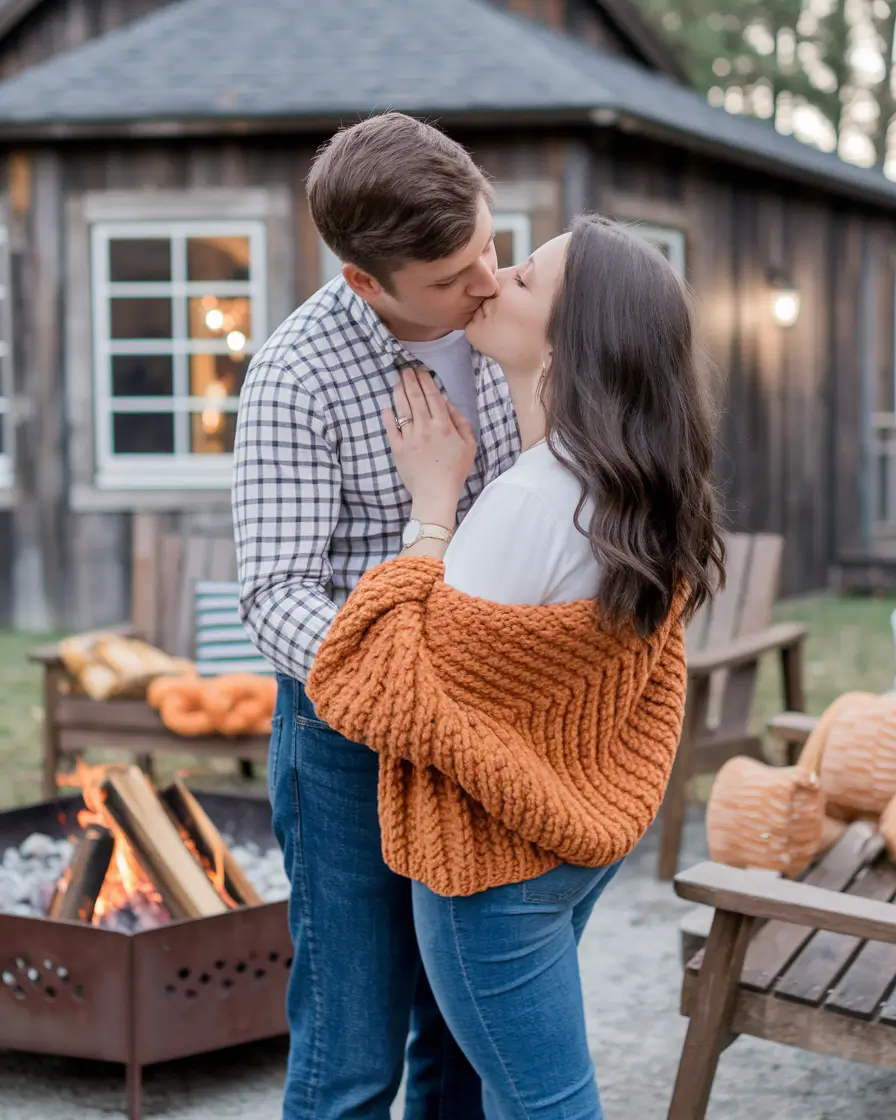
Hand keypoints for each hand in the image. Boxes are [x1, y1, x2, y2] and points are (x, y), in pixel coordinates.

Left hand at [383, 367, 476, 522]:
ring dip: (399, 393)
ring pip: (402, 409)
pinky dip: (388, 416)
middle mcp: (425, 428)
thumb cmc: (455, 471)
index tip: (421, 371)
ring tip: (397, 382)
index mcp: (443, 426)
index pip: (433, 397)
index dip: (426, 381)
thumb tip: (449, 404)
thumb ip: (461, 422)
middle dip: (410, 381)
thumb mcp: (469, 445)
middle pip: (416, 398)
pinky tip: (387, 407)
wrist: (435, 493)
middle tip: (405, 369)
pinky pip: (391, 428)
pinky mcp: (397, 448)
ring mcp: (409, 437)